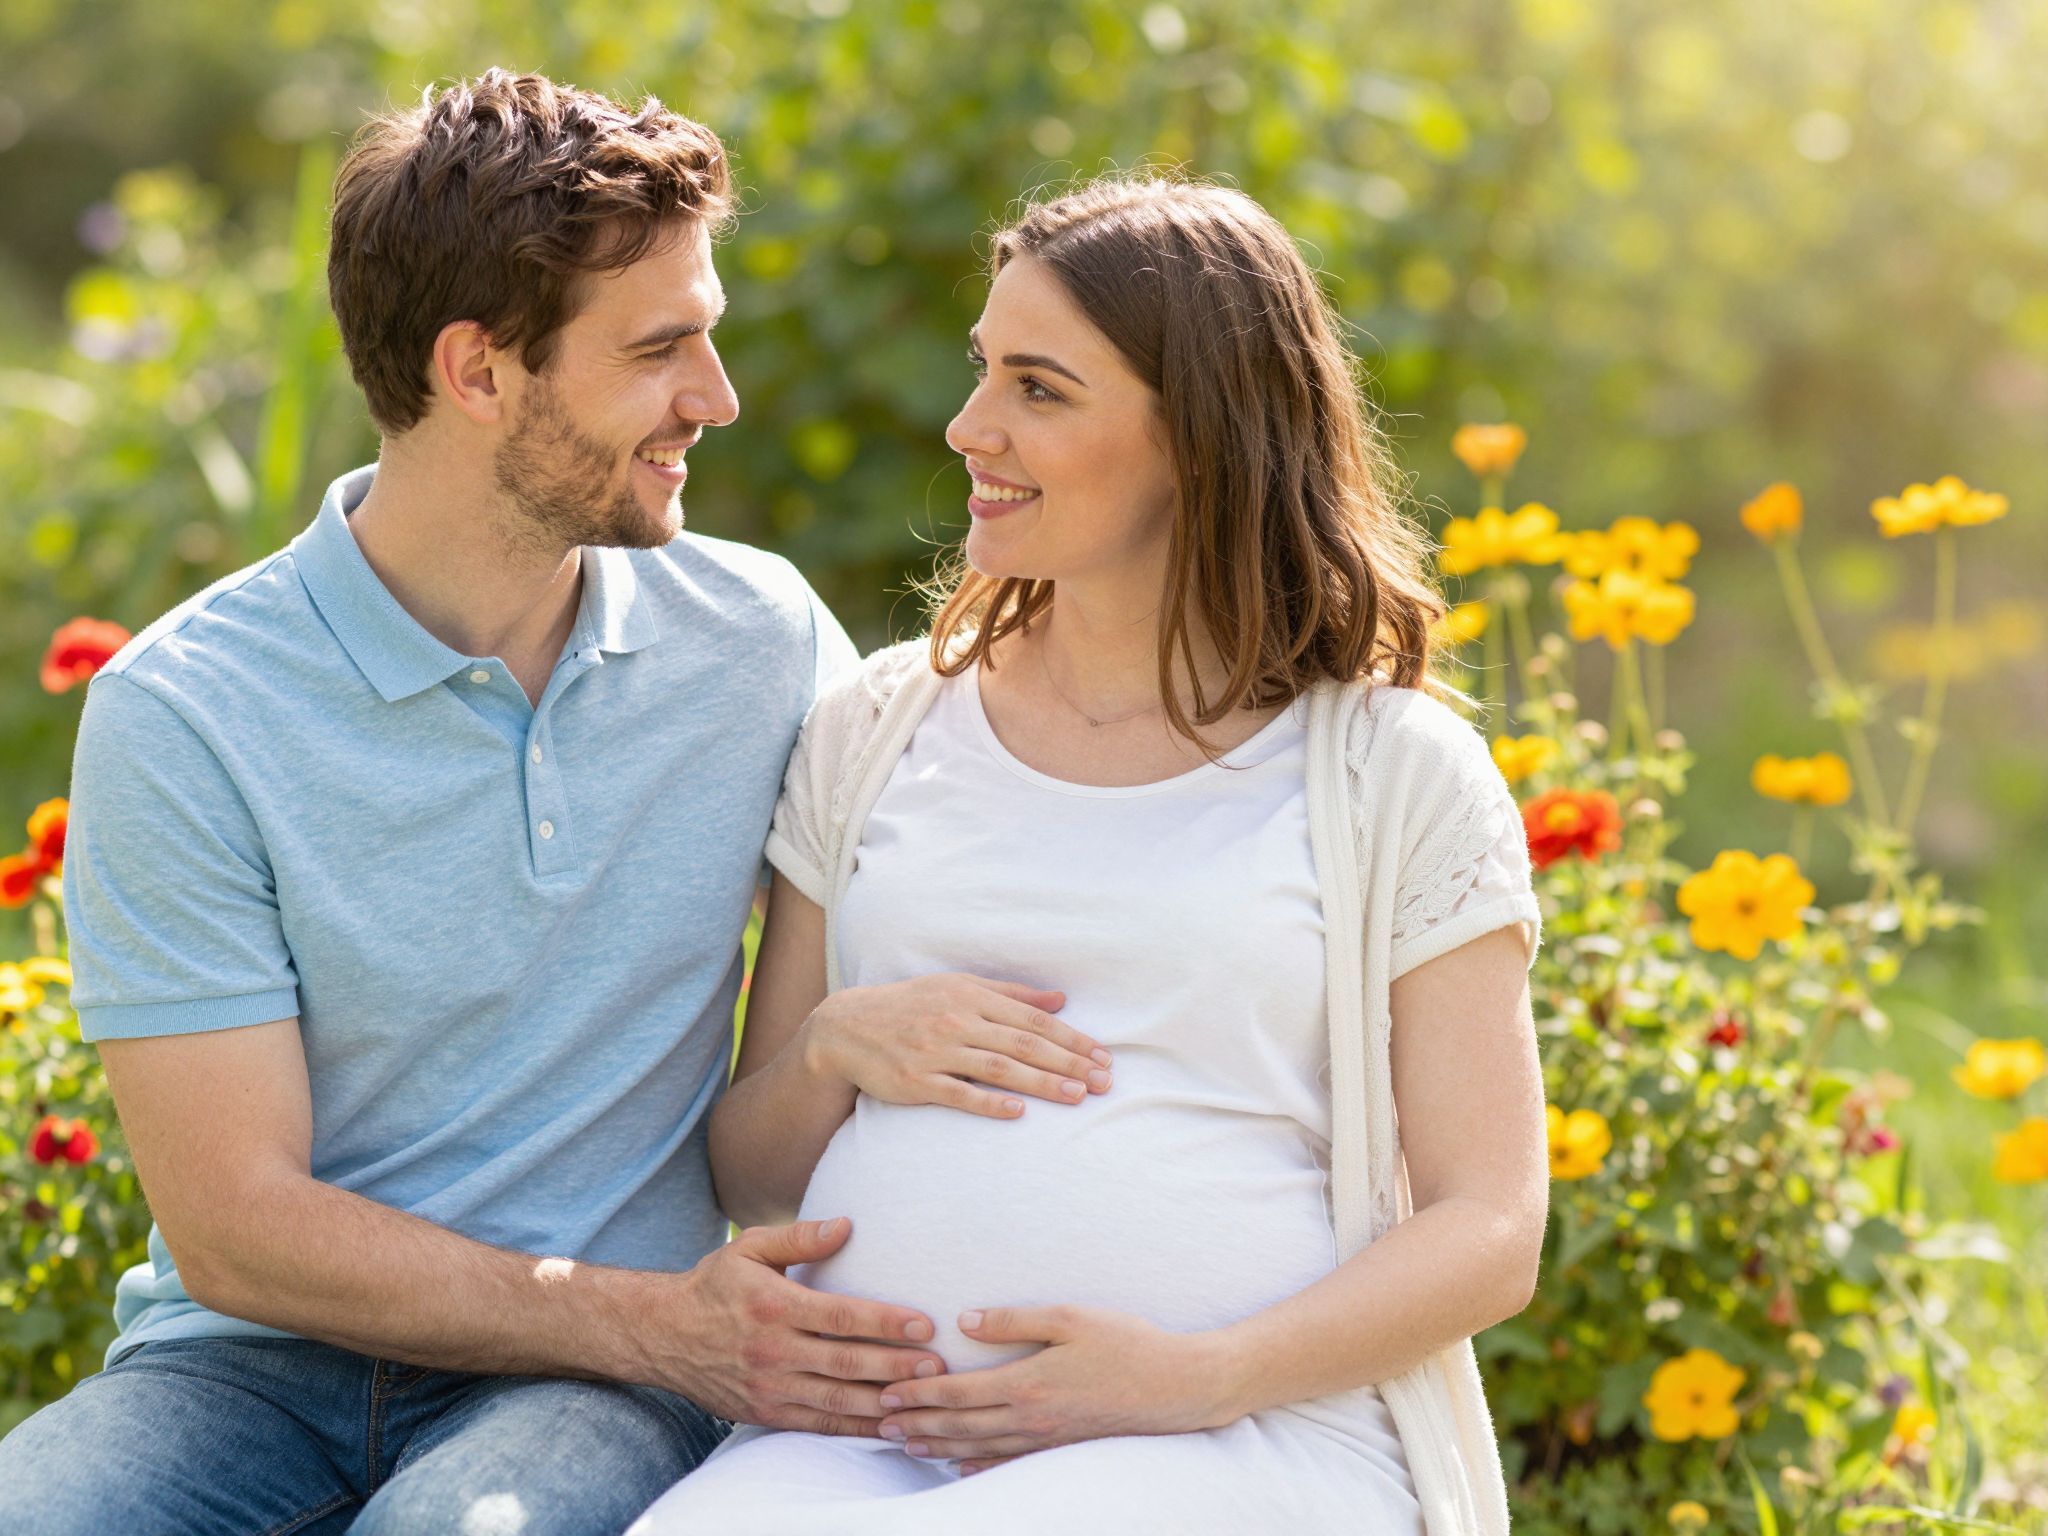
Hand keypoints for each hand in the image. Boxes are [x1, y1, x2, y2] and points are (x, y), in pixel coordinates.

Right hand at [648, 1217, 947, 1435]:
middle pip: (845, 1363)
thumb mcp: (750, 1247)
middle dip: (895, 1366)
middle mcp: (772, 1350)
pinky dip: (853, 1428)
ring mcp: (768, 1387)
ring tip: (922, 1397)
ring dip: (882, 1402)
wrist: (662, 1335)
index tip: (924, 1324)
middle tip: (937, 1365)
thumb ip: (799, 1236)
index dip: (885, 1322)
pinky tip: (886, 1426)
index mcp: (773, 1305)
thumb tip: (847, 1225)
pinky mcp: (765, 1413)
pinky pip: (817, 1424)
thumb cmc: (715, 1285)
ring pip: (835, 1400)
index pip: (840, 1316)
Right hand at [800, 974, 1112, 1119]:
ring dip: (1042, 1083)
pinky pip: (959, 1094)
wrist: (847, 1027)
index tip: (1102, 1056)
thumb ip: (1011, 994)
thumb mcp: (959, 987)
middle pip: (1024, 1043)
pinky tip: (1019, 1112)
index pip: (1033, 1019)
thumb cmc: (912, 1005)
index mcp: (971, 996)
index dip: (1071, 1038)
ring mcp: (936, 1051)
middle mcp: (957, 1021)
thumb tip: (1061, 999)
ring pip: (999, 1068)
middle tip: (1104, 1081)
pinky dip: (990, 1102)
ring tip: (1076, 1096)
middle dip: (1068, 1062)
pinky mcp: (916, 1081)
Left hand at [873, 1306, 1242, 1462]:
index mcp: (1027, 1382)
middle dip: (918, 1423)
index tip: (887, 1394)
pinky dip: (978, 1466)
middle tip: (880, 1424)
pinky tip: (959, 1467)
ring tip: (908, 1445)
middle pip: (960, 1424)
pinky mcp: (1062, 1447)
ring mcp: (1046, 1439)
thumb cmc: (1127, 1342)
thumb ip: (1014, 1319)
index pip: (958, 1392)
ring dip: (939, 1446)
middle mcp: (1030, 1418)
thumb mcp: (1070, 1316)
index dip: (920, 1395)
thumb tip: (964, 1321)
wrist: (1177, 1388)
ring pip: (979, 1447)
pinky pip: (1009, 1463)